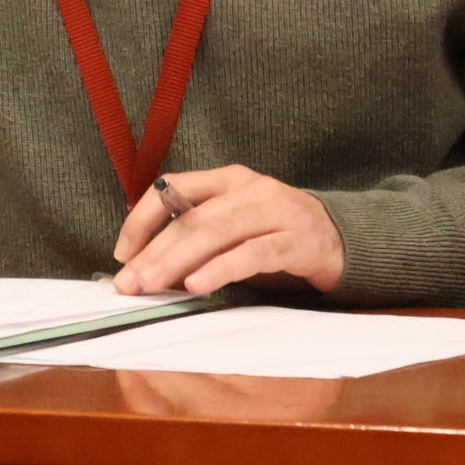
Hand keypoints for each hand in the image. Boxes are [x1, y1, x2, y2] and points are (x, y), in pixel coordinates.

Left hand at [110, 163, 343, 297]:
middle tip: (129, 283)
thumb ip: (197, 234)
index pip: (173, 188)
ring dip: (178, 261)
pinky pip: (252, 254)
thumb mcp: (235, 224)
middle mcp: (249, 188)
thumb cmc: (276, 234)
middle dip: (154, 251)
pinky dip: (221, 269)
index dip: (142, 219)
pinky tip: (196, 285)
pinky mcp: (296, 240)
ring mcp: (275, 211)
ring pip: (217, 232)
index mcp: (227, 179)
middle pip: (192, 217)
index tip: (121, 253)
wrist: (343, 239)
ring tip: (152, 285)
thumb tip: (143, 262)